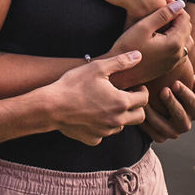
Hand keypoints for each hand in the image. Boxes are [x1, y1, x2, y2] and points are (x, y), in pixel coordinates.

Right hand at [34, 51, 148, 145]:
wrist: (50, 107)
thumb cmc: (73, 85)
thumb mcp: (97, 68)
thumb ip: (121, 62)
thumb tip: (139, 55)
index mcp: (121, 102)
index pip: (144, 99)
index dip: (142, 91)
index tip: (135, 86)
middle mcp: (117, 120)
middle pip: (139, 117)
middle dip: (136, 106)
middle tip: (125, 96)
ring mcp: (105, 132)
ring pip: (121, 126)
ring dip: (119, 116)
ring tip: (106, 104)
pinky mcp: (93, 139)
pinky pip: (104, 134)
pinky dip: (102, 126)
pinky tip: (92, 115)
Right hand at [105, 1, 192, 88]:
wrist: (119, 73)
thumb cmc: (127, 47)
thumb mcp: (143, 27)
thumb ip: (163, 14)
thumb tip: (180, 4)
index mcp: (175, 43)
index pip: (185, 18)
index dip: (175, 6)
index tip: (163, 0)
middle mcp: (179, 54)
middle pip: (187, 29)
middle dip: (177, 17)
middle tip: (161, 8)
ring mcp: (175, 62)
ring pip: (186, 40)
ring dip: (178, 29)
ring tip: (162, 22)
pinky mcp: (169, 67)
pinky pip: (181, 50)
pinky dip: (176, 40)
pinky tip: (162, 36)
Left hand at [140, 79, 194, 141]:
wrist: (159, 102)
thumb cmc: (175, 88)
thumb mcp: (189, 83)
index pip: (193, 104)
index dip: (185, 94)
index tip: (175, 82)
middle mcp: (185, 124)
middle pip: (180, 117)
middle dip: (172, 103)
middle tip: (163, 90)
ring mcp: (173, 132)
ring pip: (165, 127)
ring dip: (155, 114)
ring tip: (146, 101)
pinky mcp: (160, 137)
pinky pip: (153, 134)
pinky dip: (145, 125)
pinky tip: (139, 111)